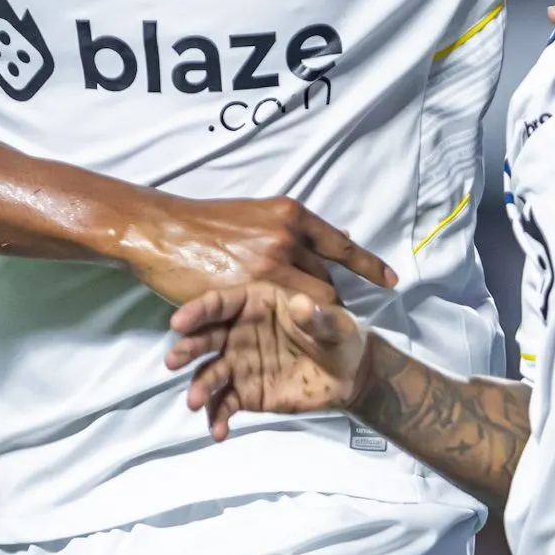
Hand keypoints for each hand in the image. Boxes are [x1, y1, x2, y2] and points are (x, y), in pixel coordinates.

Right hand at [110, 195, 394, 308]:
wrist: (162, 230)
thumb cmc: (207, 221)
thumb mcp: (259, 214)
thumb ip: (294, 230)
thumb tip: (338, 234)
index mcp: (292, 218)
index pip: (342, 245)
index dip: (369, 265)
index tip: (392, 281)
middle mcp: (287, 242)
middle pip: (327, 283)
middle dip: (327, 301)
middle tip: (318, 317)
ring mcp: (266, 271)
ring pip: (307, 305)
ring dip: (307, 319)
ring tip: (302, 334)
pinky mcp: (242, 299)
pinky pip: (275, 322)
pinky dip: (285, 331)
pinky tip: (286, 340)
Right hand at [165, 287, 370, 440]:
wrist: (349, 377)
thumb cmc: (340, 338)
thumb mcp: (336, 325)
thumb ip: (317, 318)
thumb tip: (300, 306)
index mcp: (256, 304)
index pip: (221, 303)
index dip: (198, 311)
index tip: (179, 323)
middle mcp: (238, 332)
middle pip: (206, 338)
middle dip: (188, 349)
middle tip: (174, 361)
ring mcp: (239, 364)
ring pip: (210, 374)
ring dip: (200, 387)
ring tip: (195, 402)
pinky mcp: (245, 393)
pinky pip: (225, 405)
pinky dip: (218, 418)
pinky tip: (219, 432)